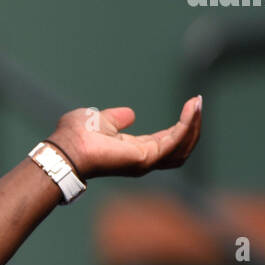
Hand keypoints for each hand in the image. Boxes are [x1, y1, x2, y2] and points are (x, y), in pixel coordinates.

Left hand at [46, 96, 202, 179]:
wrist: (65, 147)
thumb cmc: (76, 136)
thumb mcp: (101, 120)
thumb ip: (116, 119)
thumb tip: (130, 114)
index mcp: (134, 151)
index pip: (166, 141)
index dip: (180, 125)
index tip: (191, 105)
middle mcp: (143, 160)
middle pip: (180, 148)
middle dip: (192, 126)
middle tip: (199, 103)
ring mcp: (145, 162)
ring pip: (181, 146)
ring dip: (193, 125)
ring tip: (198, 104)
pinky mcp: (145, 158)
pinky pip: (174, 141)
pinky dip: (186, 125)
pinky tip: (190, 109)